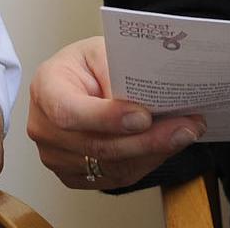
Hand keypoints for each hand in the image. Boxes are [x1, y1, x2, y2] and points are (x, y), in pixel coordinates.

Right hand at [27, 36, 204, 190]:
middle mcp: (44, 127)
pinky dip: (146, 162)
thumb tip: (146, 101)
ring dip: (154, 152)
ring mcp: (56, 157)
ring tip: (185, 133)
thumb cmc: (87, 65)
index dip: (107, 118)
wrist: (77, 84)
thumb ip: (117, 73)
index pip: (70, 111)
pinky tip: (165, 146)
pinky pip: (115, 177)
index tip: (144, 117)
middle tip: (185, 128)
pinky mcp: (73, 176)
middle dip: (147, 139)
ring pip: (111, 165)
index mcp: (46, 88)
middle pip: (96, 145)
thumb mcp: (100, 52)